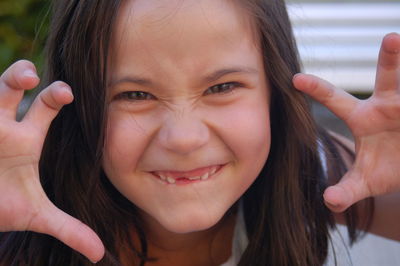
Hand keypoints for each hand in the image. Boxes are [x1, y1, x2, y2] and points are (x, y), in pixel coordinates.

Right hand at [0, 61, 103, 261]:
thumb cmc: (3, 205)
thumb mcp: (37, 215)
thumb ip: (69, 229)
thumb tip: (99, 254)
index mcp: (27, 138)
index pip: (46, 107)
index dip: (56, 95)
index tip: (68, 92)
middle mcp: (2, 126)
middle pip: (11, 89)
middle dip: (19, 76)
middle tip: (30, 76)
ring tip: (20, 76)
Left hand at [293, 33, 399, 212]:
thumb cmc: (385, 169)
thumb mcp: (364, 182)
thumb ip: (345, 191)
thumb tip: (328, 202)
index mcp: (363, 118)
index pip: (335, 99)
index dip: (316, 89)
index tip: (295, 78)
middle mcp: (388, 106)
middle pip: (389, 79)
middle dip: (391, 59)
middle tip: (392, 38)